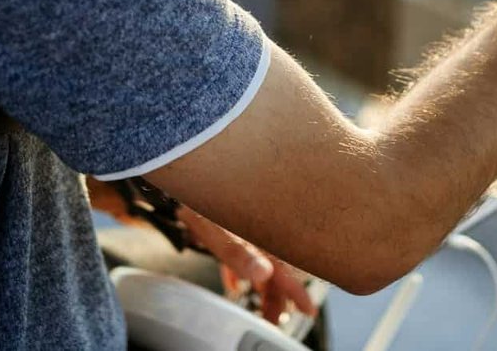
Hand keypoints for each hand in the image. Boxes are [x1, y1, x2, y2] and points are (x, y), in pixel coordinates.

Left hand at [177, 204, 317, 325]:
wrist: (189, 177)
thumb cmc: (206, 200)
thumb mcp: (221, 231)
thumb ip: (241, 254)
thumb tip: (264, 273)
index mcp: (261, 237)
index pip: (284, 270)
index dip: (296, 291)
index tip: (308, 308)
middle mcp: (258, 236)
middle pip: (274, 272)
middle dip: (276, 297)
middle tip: (277, 319)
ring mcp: (245, 233)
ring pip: (260, 268)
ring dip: (262, 290)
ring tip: (263, 310)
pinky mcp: (230, 230)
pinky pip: (240, 257)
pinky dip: (239, 274)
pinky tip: (235, 286)